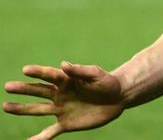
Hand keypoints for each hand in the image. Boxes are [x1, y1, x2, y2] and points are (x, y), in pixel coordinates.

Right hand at [3, 62, 124, 139]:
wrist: (117, 99)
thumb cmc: (107, 83)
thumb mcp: (96, 74)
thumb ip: (81, 70)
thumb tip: (64, 64)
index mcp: (67, 80)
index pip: (50, 75)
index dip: (38, 72)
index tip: (25, 69)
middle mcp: (60, 94)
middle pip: (39, 91)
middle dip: (23, 89)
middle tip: (7, 86)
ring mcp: (62, 109)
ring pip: (38, 110)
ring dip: (22, 109)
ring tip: (6, 107)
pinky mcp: (66, 123)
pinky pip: (50, 131)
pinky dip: (39, 138)